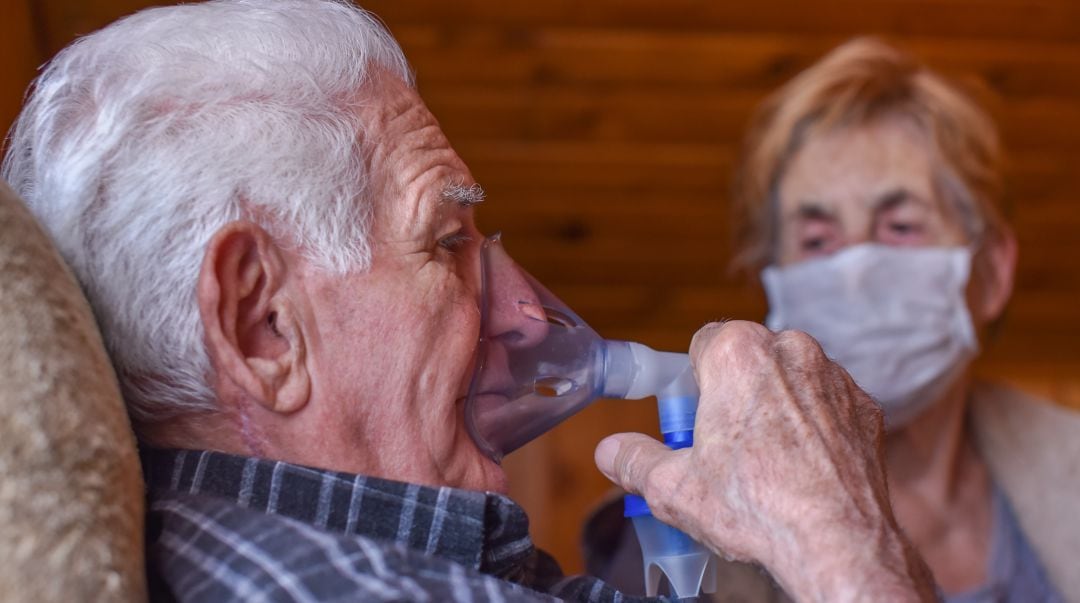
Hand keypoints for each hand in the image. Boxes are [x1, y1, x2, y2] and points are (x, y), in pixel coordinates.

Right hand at [594, 321, 935, 601]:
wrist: (837, 543)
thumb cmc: (755, 507)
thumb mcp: (672, 488)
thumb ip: (633, 461)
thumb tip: (610, 452)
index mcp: (737, 352)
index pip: (704, 343)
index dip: (694, 383)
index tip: (694, 418)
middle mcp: (791, 348)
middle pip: (749, 360)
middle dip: (736, 394)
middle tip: (725, 447)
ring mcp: (834, 376)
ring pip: (790, 380)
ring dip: (776, 407)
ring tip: (768, 464)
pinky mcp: (866, 406)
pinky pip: (827, 406)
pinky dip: (815, 428)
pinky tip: (804, 469)